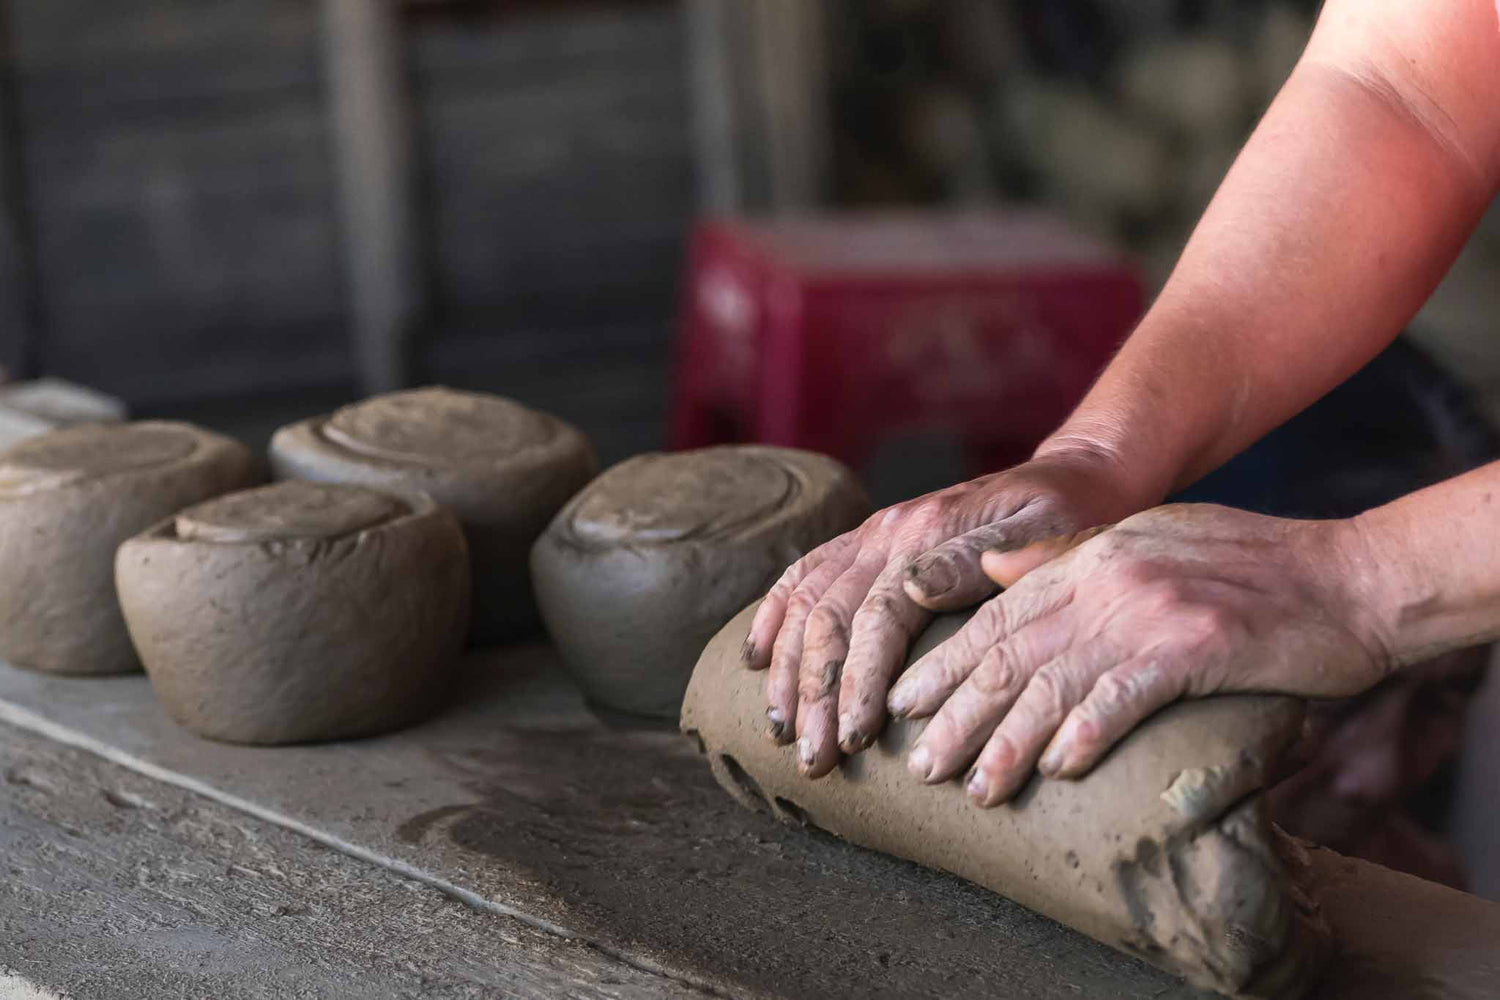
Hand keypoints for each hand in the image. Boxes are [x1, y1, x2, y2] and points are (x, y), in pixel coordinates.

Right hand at [740, 449, 1143, 778]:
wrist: (1073, 476)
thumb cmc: (1073, 517)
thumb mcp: (1051, 531)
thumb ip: (982, 558)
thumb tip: (913, 589)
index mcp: (928, 533)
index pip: (878, 618)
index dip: (859, 682)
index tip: (854, 741)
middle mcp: (888, 530)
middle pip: (830, 618)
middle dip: (815, 694)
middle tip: (813, 760)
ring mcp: (870, 533)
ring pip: (806, 602)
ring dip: (788, 671)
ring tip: (783, 733)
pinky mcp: (865, 539)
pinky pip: (802, 574)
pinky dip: (773, 618)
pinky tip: (757, 662)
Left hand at [893, 503, 1394, 805]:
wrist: (1351, 577)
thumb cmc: (1251, 566)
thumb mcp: (1148, 540)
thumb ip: (1068, 555)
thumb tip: (991, 568)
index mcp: (1090, 555)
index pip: (997, 615)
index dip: (946, 664)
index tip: (904, 706)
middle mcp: (1108, 577)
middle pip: (1010, 653)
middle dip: (957, 713)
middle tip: (919, 765)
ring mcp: (1149, 609)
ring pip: (1052, 682)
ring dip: (1008, 742)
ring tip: (977, 788)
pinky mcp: (1195, 644)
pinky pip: (1123, 695)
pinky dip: (1085, 733)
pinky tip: (1057, 769)